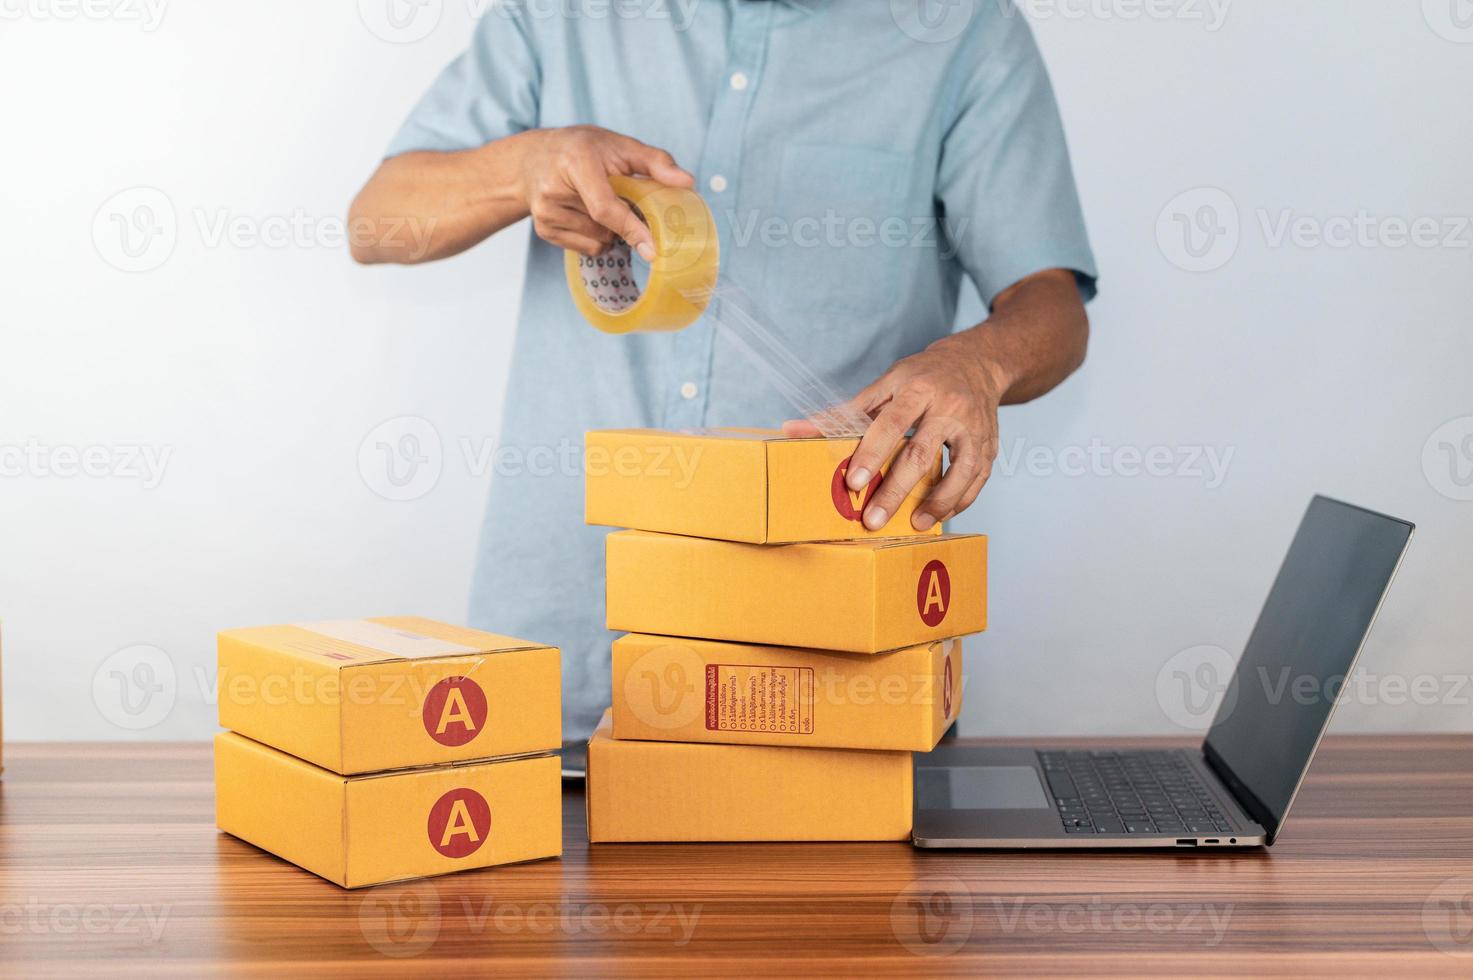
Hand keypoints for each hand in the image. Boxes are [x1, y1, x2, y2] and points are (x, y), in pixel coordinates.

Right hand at [518, 125, 692, 259]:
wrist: (532, 159)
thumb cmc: (582, 149)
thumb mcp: (619, 145)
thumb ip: (656, 161)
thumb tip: (688, 182)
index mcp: (576, 162)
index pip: (605, 207)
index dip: (630, 228)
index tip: (651, 248)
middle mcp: (554, 189)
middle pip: (606, 228)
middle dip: (626, 221)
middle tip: (622, 198)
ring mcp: (546, 213)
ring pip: (599, 241)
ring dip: (611, 230)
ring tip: (597, 201)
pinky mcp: (544, 230)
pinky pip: (588, 248)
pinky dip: (597, 237)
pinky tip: (586, 214)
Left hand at [784, 334, 1004, 530]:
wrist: (977, 363)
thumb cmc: (922, 376)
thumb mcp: (885, 383)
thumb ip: (845, 412)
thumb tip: (793, 431)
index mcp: (918, 388)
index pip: (892, 423)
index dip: (872, 453)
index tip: (854, 483)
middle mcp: (949, 406)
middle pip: (921, 452)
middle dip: (897, 489)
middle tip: (874, 520)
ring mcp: (975, 426)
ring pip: (960, 469)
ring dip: (937, 501)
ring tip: (914, 524)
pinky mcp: (990, 444)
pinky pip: (979, 478)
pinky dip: (960, 499)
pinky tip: (940, 514)